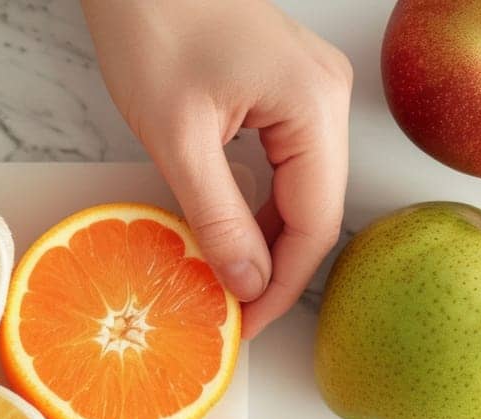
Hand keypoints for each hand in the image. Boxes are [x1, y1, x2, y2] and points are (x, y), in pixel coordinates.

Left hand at [81, 0, 351, 336]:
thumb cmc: (153, 28)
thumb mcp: (178, 138)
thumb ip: (217, 215)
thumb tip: (247, 283)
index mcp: (314, 106)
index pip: (316, 222)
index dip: (282, 285)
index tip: (244, 327)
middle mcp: (326, 97)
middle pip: (316, 209)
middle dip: (275, 269)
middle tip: (231, 317)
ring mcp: (309, 91)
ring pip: (300, 189)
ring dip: (266, 241)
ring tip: (226, 288)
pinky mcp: (283, 91)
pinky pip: (284, 164)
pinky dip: (258, 206)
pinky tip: (227, 237)